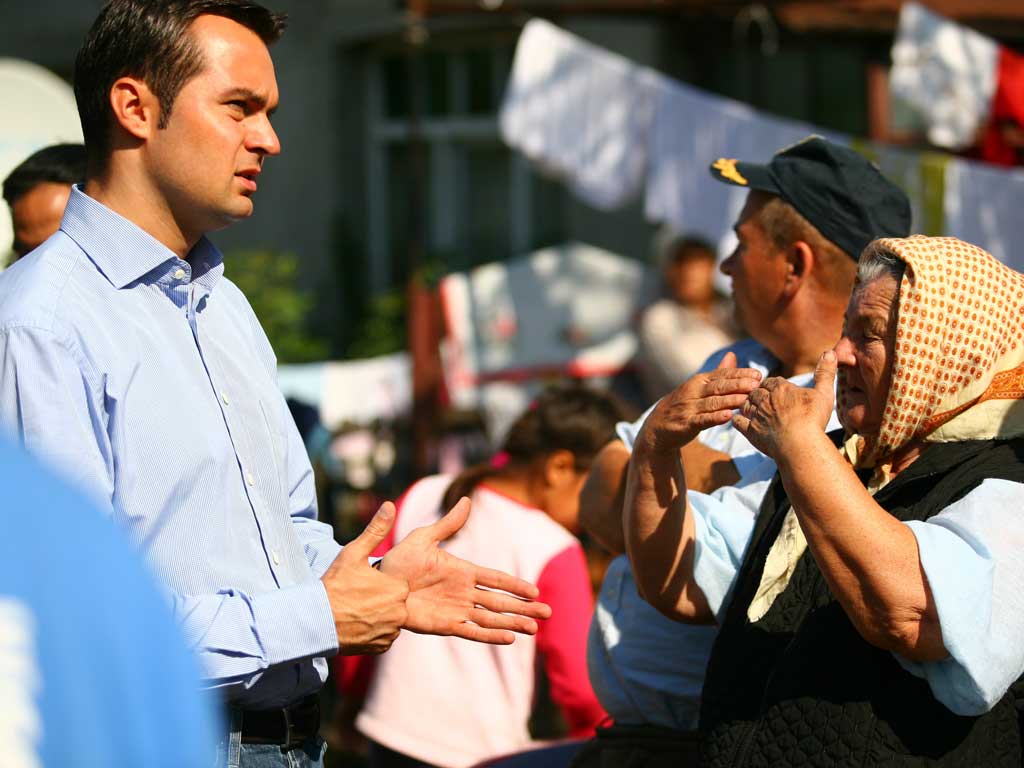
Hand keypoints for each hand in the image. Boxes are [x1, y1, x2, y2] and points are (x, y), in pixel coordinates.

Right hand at [321, 502, 409, 654]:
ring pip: (391, 619)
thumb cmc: (334, 585)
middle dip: (381, 599)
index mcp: (396, 588)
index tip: (366, 582)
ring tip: (356, 610)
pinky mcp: (380, 647)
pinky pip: (384, 635)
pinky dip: (374, 630)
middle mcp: (398, 613)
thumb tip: (390, 505)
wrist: (315, 621)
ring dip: (379, 615)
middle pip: (396, 602)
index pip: (398, 584)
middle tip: (359, 596)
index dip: (382, 582)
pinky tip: (356, 623)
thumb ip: (376, 530)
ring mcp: (390, 632)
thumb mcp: (353, 553)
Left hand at [381, 497, 552, 643]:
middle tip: (548, 613)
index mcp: (463, 571)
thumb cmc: (398, 562)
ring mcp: (456, 609)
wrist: (378, 586)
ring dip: (513, 622)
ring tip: (534, 628)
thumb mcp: (423, 538)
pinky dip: (491, 635)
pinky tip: (509, 638)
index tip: (535, 591)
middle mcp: (464, 592)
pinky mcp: (445, 625)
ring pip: (492, 618)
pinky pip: (472, 631)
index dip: (516, 585)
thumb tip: (467, 499)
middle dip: (525, 607)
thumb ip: (448, 524)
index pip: (496, 579)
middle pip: (501, 601)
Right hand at [637, 352, 761, 455]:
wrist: (659, 425)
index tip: (758, 375)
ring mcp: (689, 407)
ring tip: (747, 400)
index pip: (722, 375)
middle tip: (756, 385)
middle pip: (719, 387)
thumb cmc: (685, 404)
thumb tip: (732, 355)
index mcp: (699, 380)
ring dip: (731, 401)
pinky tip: (728, 416)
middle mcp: (693, 391)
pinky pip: (702, 420)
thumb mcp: (699, 386)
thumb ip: (718, 373)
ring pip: (713, 403)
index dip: (741, 374)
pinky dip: (715, 418)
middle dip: (739, 385)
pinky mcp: (686, 423)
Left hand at [732, 350, 836, 458]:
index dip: (771, 385)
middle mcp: (765, 400)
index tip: (772, 388)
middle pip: (756, 392)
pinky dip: (737, 420)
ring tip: (750, 407)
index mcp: (781, 389)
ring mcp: (756, 416)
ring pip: (745, 405)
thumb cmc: (813, 419)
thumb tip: (830, 352)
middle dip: (757, 393)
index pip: (771, 381)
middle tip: (759, 397)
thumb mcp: (824, 393)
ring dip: (747, 405)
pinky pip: (738, 422)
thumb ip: (825, 373)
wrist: (801, 445)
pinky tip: (738, 420)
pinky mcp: (751, 432)